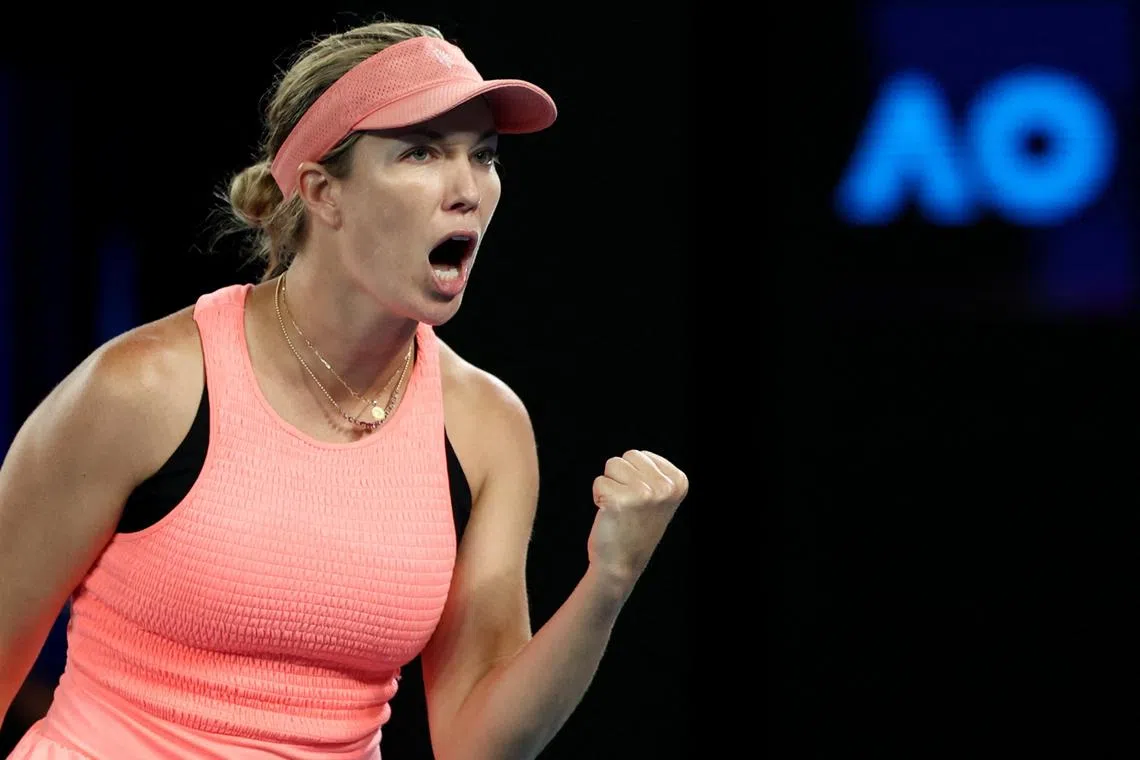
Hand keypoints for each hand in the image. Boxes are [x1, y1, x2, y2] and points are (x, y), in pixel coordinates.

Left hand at [587, 450, 688, 595]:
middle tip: (628, 506)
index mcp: (679, 482)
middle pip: (627, 456)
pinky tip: (610, 516)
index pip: (641, 455)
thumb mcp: (659, 499)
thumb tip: (638, 456)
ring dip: (610, 486)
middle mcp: (665, 487)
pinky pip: (599, 482)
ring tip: (620, 509)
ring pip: (612, 465)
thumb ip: (655, 475)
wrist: (621, 566)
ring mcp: (644, 493)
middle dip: (621, 478)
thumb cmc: (635, 528)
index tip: (641, 502)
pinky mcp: (620, 500)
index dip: (634, 476)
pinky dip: (599, 497)